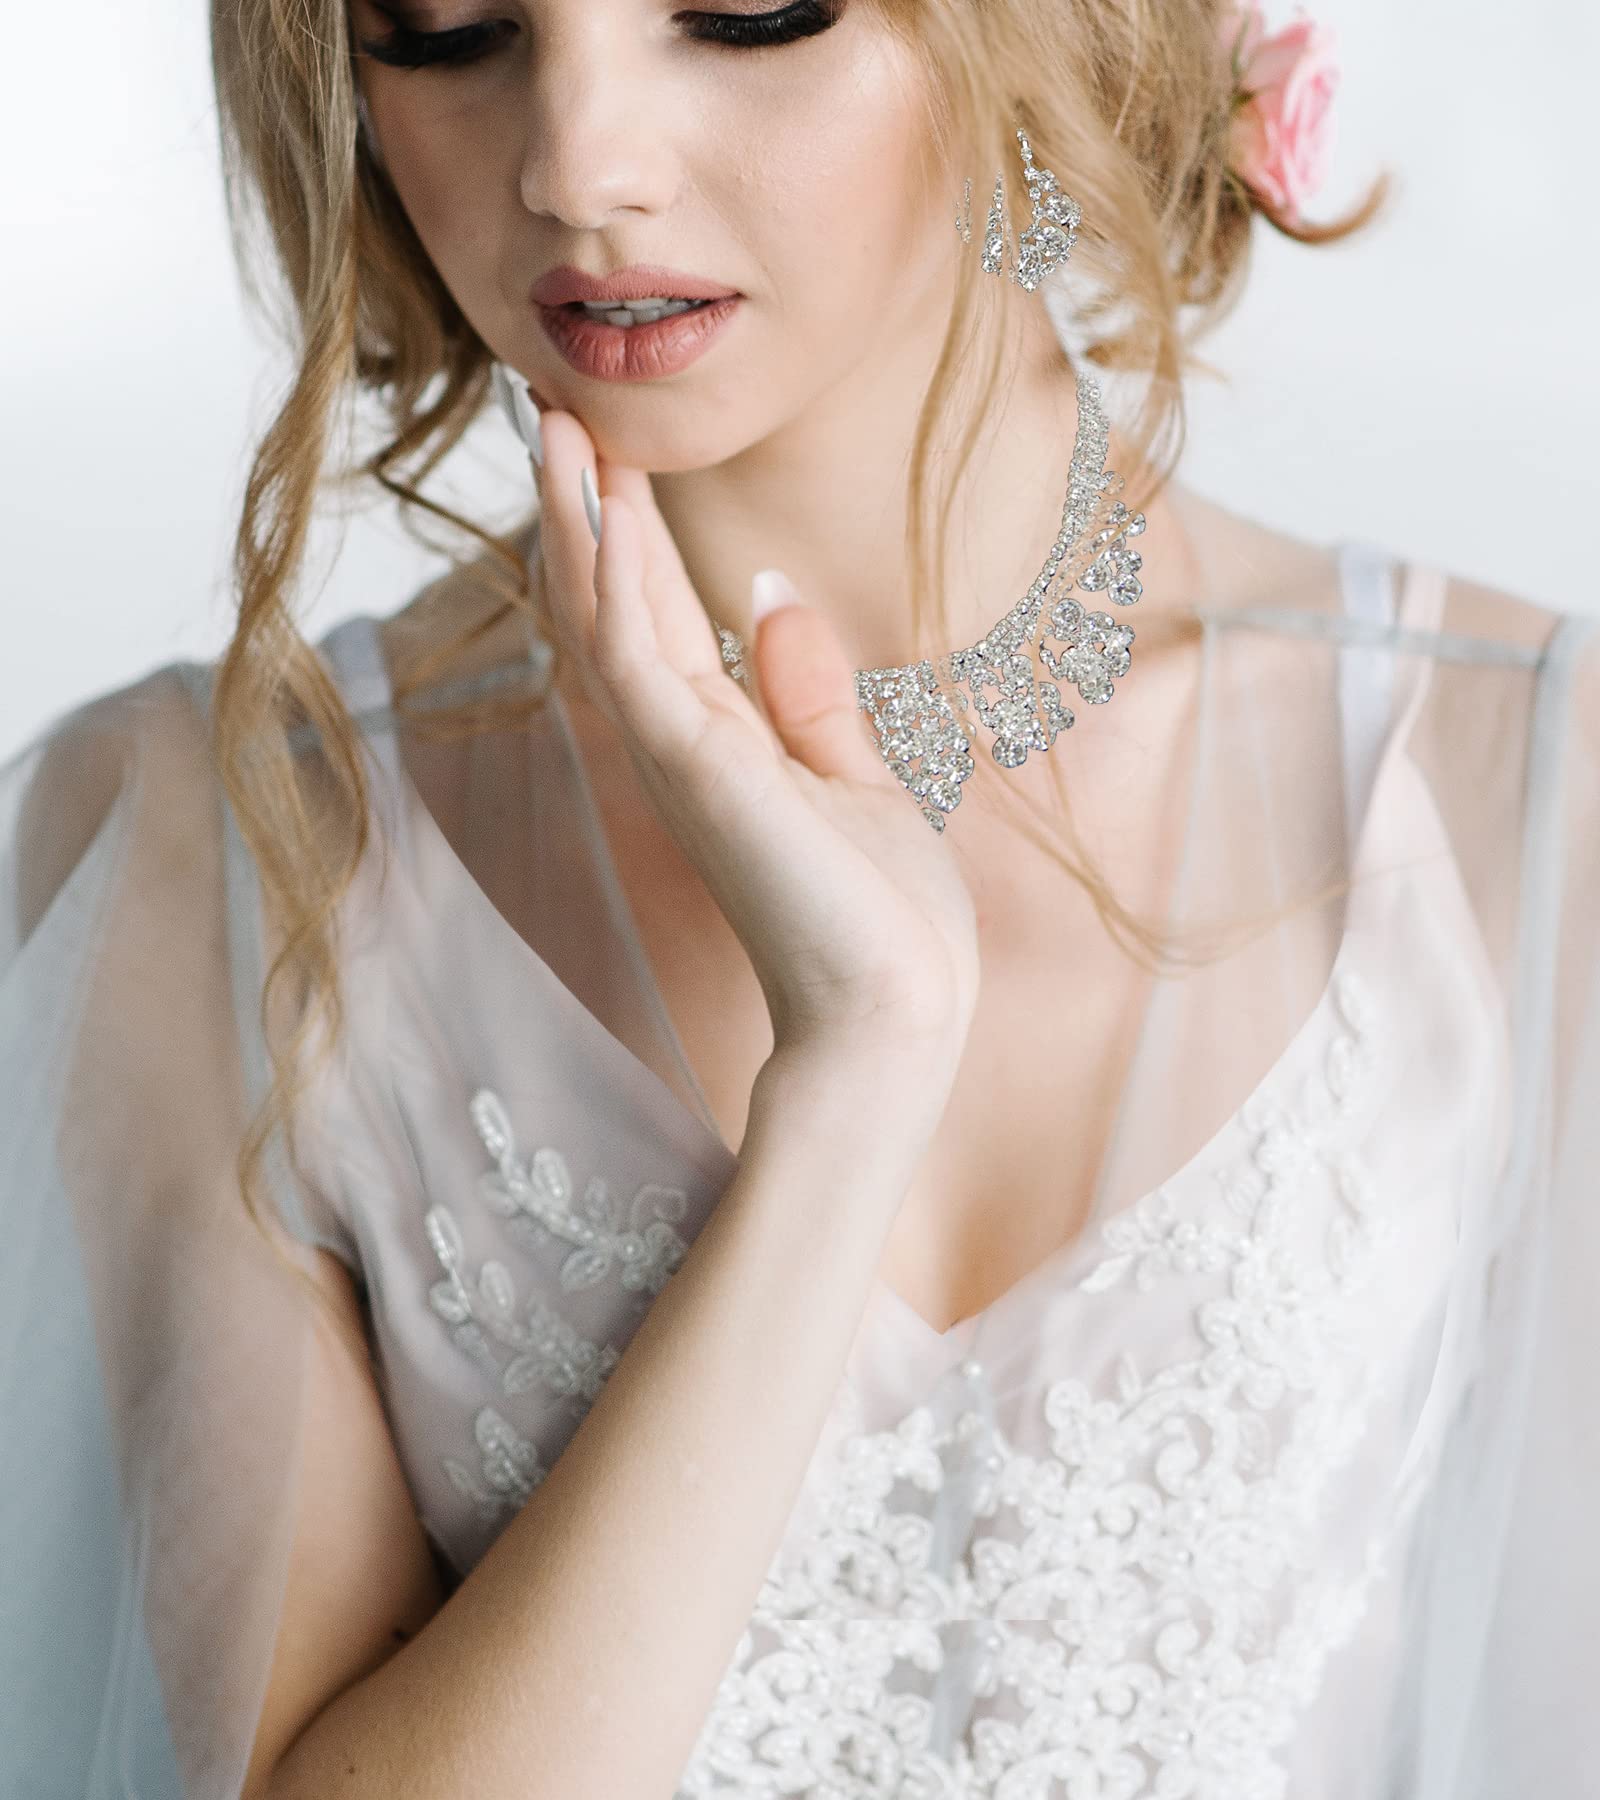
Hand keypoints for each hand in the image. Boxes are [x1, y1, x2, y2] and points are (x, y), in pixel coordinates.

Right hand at [526, 401, 979, 1074]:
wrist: (896, 1008)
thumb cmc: (879, 915)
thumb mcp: (854, 775)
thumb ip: (805, 693)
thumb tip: (764, 595)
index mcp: (718, 744)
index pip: (652, 617)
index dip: (624, 530)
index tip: (610, 447)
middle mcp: (681, 744)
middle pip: (609, 604)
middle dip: (582, 506)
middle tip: (555, 406)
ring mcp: (679, 759)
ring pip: (604, 616)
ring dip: (579, 519)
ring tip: (557, 422)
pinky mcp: (696, 772)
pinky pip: (636, 656)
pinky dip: (617, 578)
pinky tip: (606, 505)